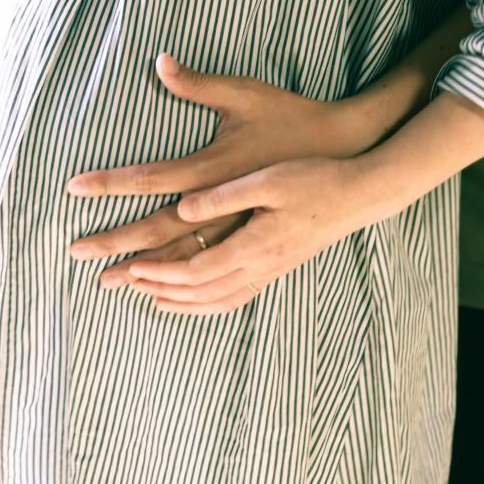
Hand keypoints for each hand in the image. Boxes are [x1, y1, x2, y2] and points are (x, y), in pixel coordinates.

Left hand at [66, 52, 365, 286]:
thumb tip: (161, 67)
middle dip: (118, 250)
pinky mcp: (264, 262)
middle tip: (79, 254)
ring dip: (147, 278)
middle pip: (162, 242)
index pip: (150, 184)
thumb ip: (201, 88)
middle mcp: (229, 218)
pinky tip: (166, 301)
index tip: (74, 188)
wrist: (354, 171)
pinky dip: (187, 299)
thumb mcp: (250, 97)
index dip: (110, 186)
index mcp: (219, 176)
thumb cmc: (299, 126)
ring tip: (112, 282)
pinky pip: (218, 291)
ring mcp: (248, 248)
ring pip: (186, 275)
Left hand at [126, 157, 366, 314]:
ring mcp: (269, 271)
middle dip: (158, 288)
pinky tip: (191, 300)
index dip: (160, 271)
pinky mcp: (275, 268)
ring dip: (180, 301)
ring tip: (149, 296)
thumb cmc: (314, 178)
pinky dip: (207, 304)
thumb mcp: (267, 180)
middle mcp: (260, 266)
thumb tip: (182, 207)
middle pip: (199, 290)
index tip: (131, 266)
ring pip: (216, 300)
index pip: (196, 269)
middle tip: (123, 282)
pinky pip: (235, 298)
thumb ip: (223, 196)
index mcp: (255, 244)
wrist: (360, 194)